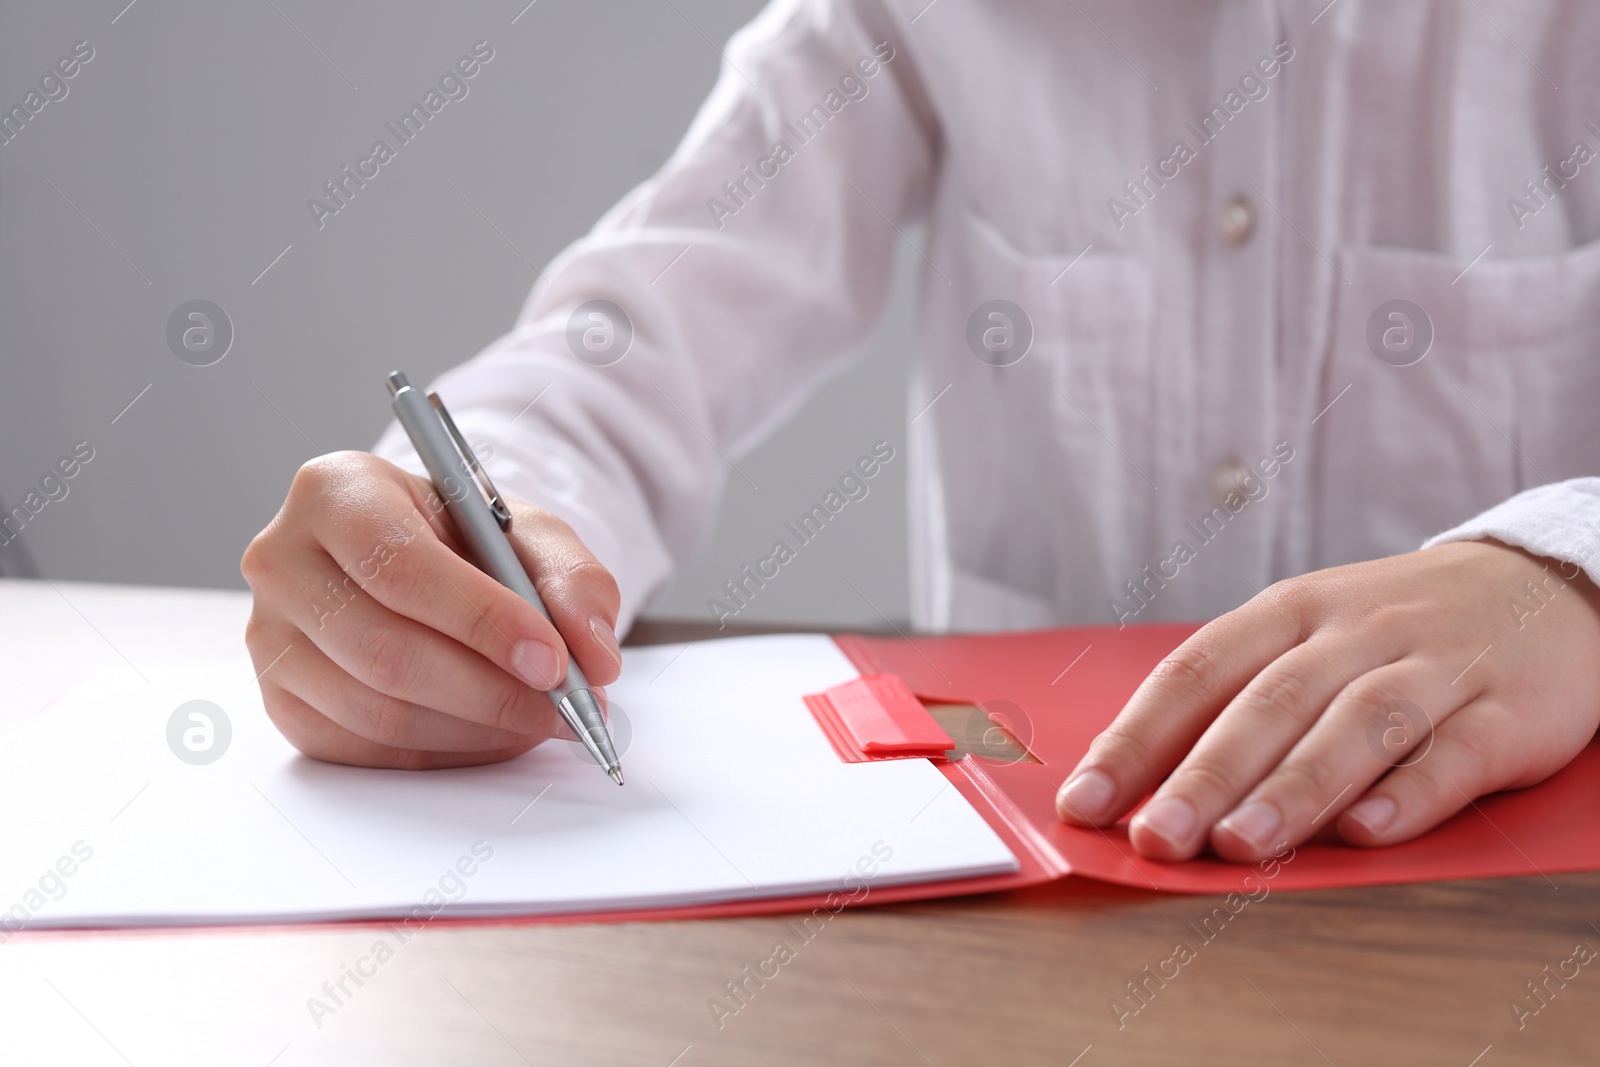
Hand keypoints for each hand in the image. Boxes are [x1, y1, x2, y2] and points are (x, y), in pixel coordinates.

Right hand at [241, 452, 622, 768]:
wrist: (427, 561)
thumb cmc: (467, 539)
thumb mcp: (531, 534)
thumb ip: (574, 581)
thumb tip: (593, 654)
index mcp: (336, 492)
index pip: (402, 568)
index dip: (483, 621)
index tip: (554, 661)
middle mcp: (284, 560)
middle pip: (385, 650)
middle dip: (491, 691)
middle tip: (565, 707)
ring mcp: (271, 637)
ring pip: (377, 710)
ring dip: (476, 728)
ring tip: (540, 719)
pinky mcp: (283, 700)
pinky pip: (365, 747)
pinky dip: (444, 750)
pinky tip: (492, 731)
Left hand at [1055, 541, 1599, 860]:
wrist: (1541, 585)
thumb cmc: (1391, 631)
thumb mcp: (1306, 637)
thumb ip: (1232, 702)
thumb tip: (1136, 785)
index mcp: (1288, 611)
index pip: (1195, 671)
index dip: (1135, 738)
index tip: (1084, 801)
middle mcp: (1355, 632)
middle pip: (1269, 703)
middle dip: (1204, 775)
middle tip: (1156, 838)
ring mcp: (1435, 667)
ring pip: (1358, 725)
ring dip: (1296, 787)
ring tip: (1243, 843)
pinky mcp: (1509, 711)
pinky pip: (1457, 753)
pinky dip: (1411, 794)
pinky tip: (1368, 833)